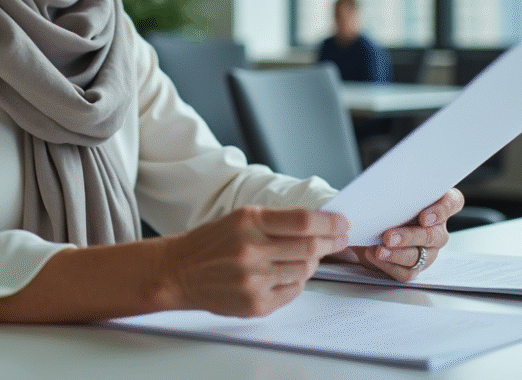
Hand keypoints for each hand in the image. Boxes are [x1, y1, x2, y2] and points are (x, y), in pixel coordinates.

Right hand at [160, 207, 349, 316]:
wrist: (179, 271)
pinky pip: (293, 290)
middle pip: (310, 247)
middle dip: (330, 242)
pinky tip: (284, 273)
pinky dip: (295, 281)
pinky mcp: (256, 303)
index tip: (342, 223)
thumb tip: (320, 224)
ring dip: (311, 262)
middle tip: (339, 239)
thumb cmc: (211, 243)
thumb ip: (278, 221)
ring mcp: (254, 280)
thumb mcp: (241, 218)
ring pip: (305, 270)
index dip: (330, 222)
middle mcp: (251, 250)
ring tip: (304, 256)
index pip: (304, 221)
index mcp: (249, 221)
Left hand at [346, 188, 463, 280]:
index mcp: (437, 205)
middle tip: (388, 237)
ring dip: (398, 254)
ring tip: (379, 250)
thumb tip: (379, 188)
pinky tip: (375, 256)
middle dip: (410, 237)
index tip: (425, 217)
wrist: (368, 228)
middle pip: (433, 235)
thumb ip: (394, 191)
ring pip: (419, 255)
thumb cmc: (383, 206)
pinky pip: (407, 272)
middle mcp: (436, 229)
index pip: (452, 202)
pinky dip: (390, 265)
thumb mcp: (388, 194)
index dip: (442, 210)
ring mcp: (428, 250)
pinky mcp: (414, 267)